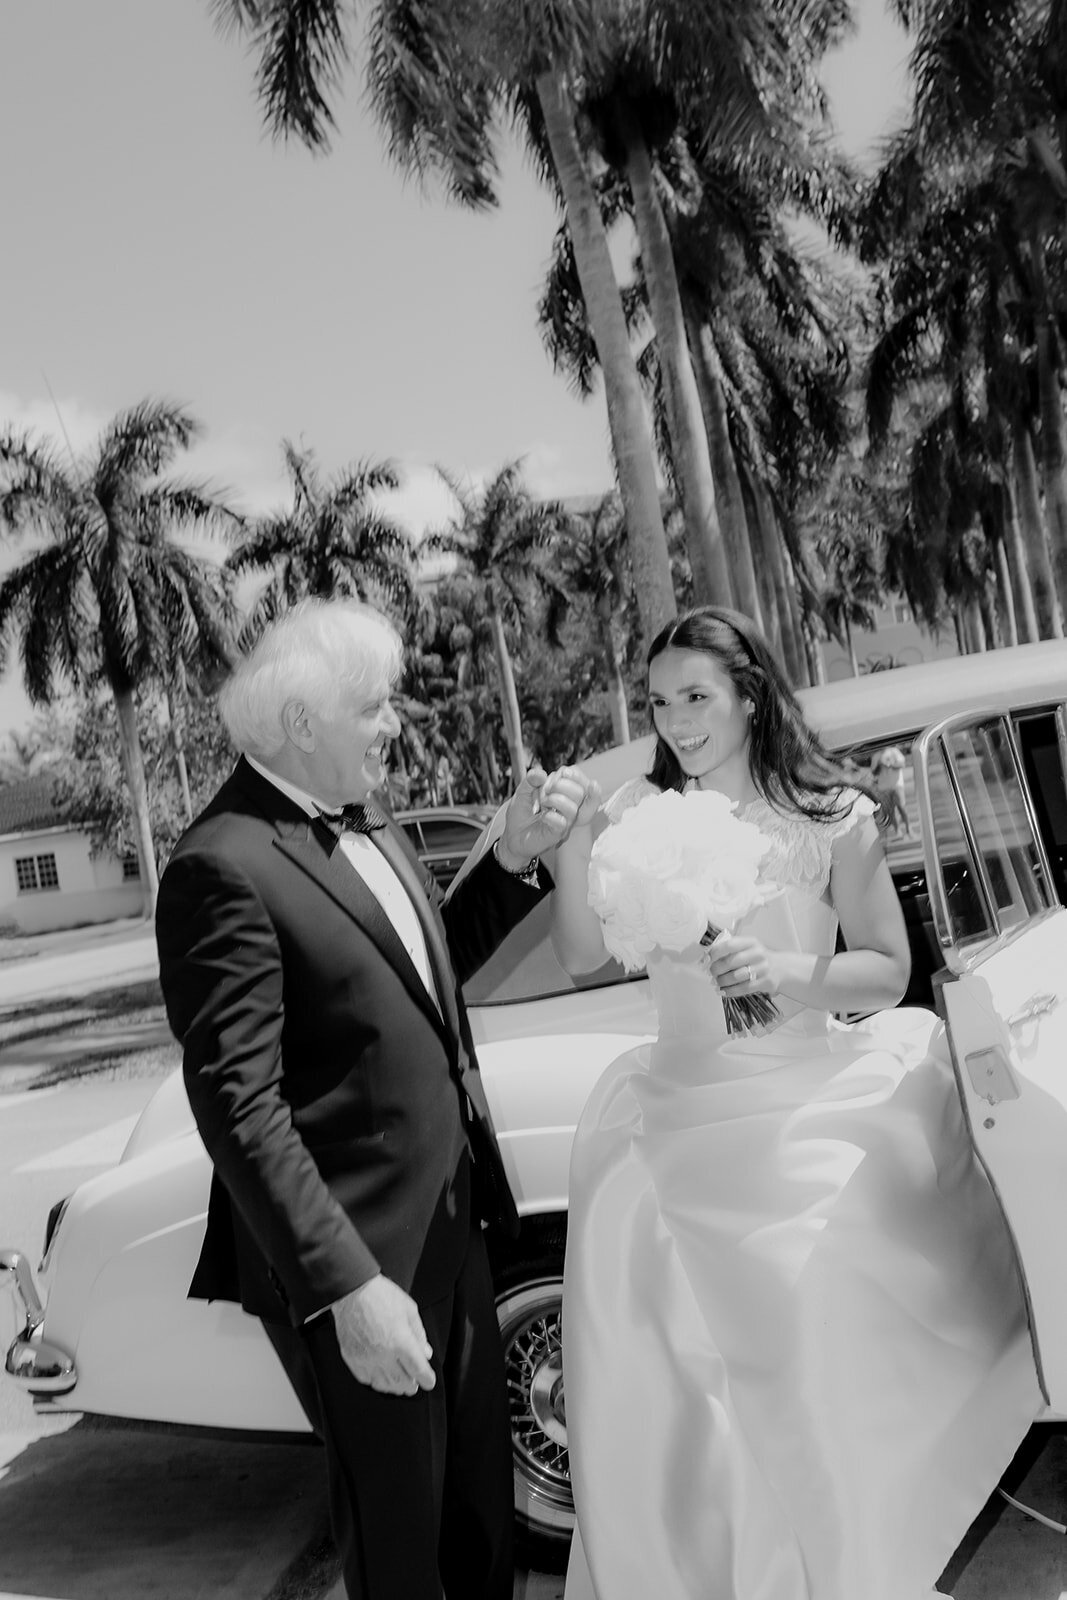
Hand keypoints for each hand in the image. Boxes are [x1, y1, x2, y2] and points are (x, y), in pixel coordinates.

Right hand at [331, 1274, 435, 1395]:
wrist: (352, 1291)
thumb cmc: (380, 1295)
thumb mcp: (409, 1309)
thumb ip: (419, 1334)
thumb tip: (425, 1352)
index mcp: (401, 1341)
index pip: (418, 1370)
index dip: (427, 1379)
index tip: (429, 1381)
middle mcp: (383, 1354)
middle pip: (402, 1382)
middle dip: (411, 1386)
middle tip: (414, 1385)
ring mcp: (366, 1358)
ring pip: (384, 1384)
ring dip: (394, 1387)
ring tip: (400, 1384)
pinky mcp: (352, 1358)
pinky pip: (366, 1379)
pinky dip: (376, 1381)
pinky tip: (381, 1377)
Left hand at [499, 763, 601, 867]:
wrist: (512, 835)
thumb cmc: (521, 813)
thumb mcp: (523, 792)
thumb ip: (531, 780)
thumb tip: (541, 774)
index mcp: (564, 794)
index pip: (580, 782)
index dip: (575, 775)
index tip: (562, 772)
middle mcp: (567, 807)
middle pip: (580, 793)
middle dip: (562, 785)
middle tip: (545, 790)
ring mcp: (564, 822)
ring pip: (573, 808)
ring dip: (555, 800)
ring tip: (542, 803)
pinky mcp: (557, 834)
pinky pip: (562, 823)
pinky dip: (551, 816)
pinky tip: (542, 816)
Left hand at [703, 931, 780, 996]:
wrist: (781, 968)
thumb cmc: (758, 958)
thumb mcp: (747, 948)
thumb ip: (730, 950)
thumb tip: (707, 957)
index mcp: (751, 942)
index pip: (729, 945)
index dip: (715, 952)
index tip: (707, 959)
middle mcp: (758, 954)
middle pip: (731, 962)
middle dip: (716, 969)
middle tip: (711, 973)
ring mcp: (763, 968)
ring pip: (736, 977)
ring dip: (722, 982)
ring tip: (717, 983)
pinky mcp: (766, 982)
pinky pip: (744, 988)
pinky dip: (731, 991)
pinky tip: (724, 991)